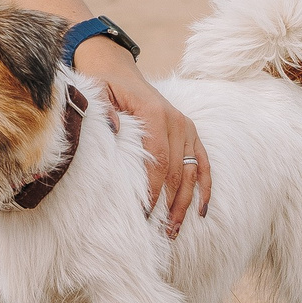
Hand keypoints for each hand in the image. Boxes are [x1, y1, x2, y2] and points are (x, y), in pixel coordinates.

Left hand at [75, 40, 210, 236]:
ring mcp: (187, 128)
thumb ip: (104, 109)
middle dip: (168, 204)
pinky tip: (201, 211)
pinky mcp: (191, 134)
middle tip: (158, 232)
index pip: (158, 159)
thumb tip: (114, 129)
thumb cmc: (104, 86)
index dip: (153, 188)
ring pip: (191, 173)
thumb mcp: (97, 91)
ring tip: (173, 230)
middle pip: (176, 171)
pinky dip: (205, 187)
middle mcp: (177, 122)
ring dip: (184, 203)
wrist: (119, 70)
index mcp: (155, 113)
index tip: (144, 214)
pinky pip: (203, 164)